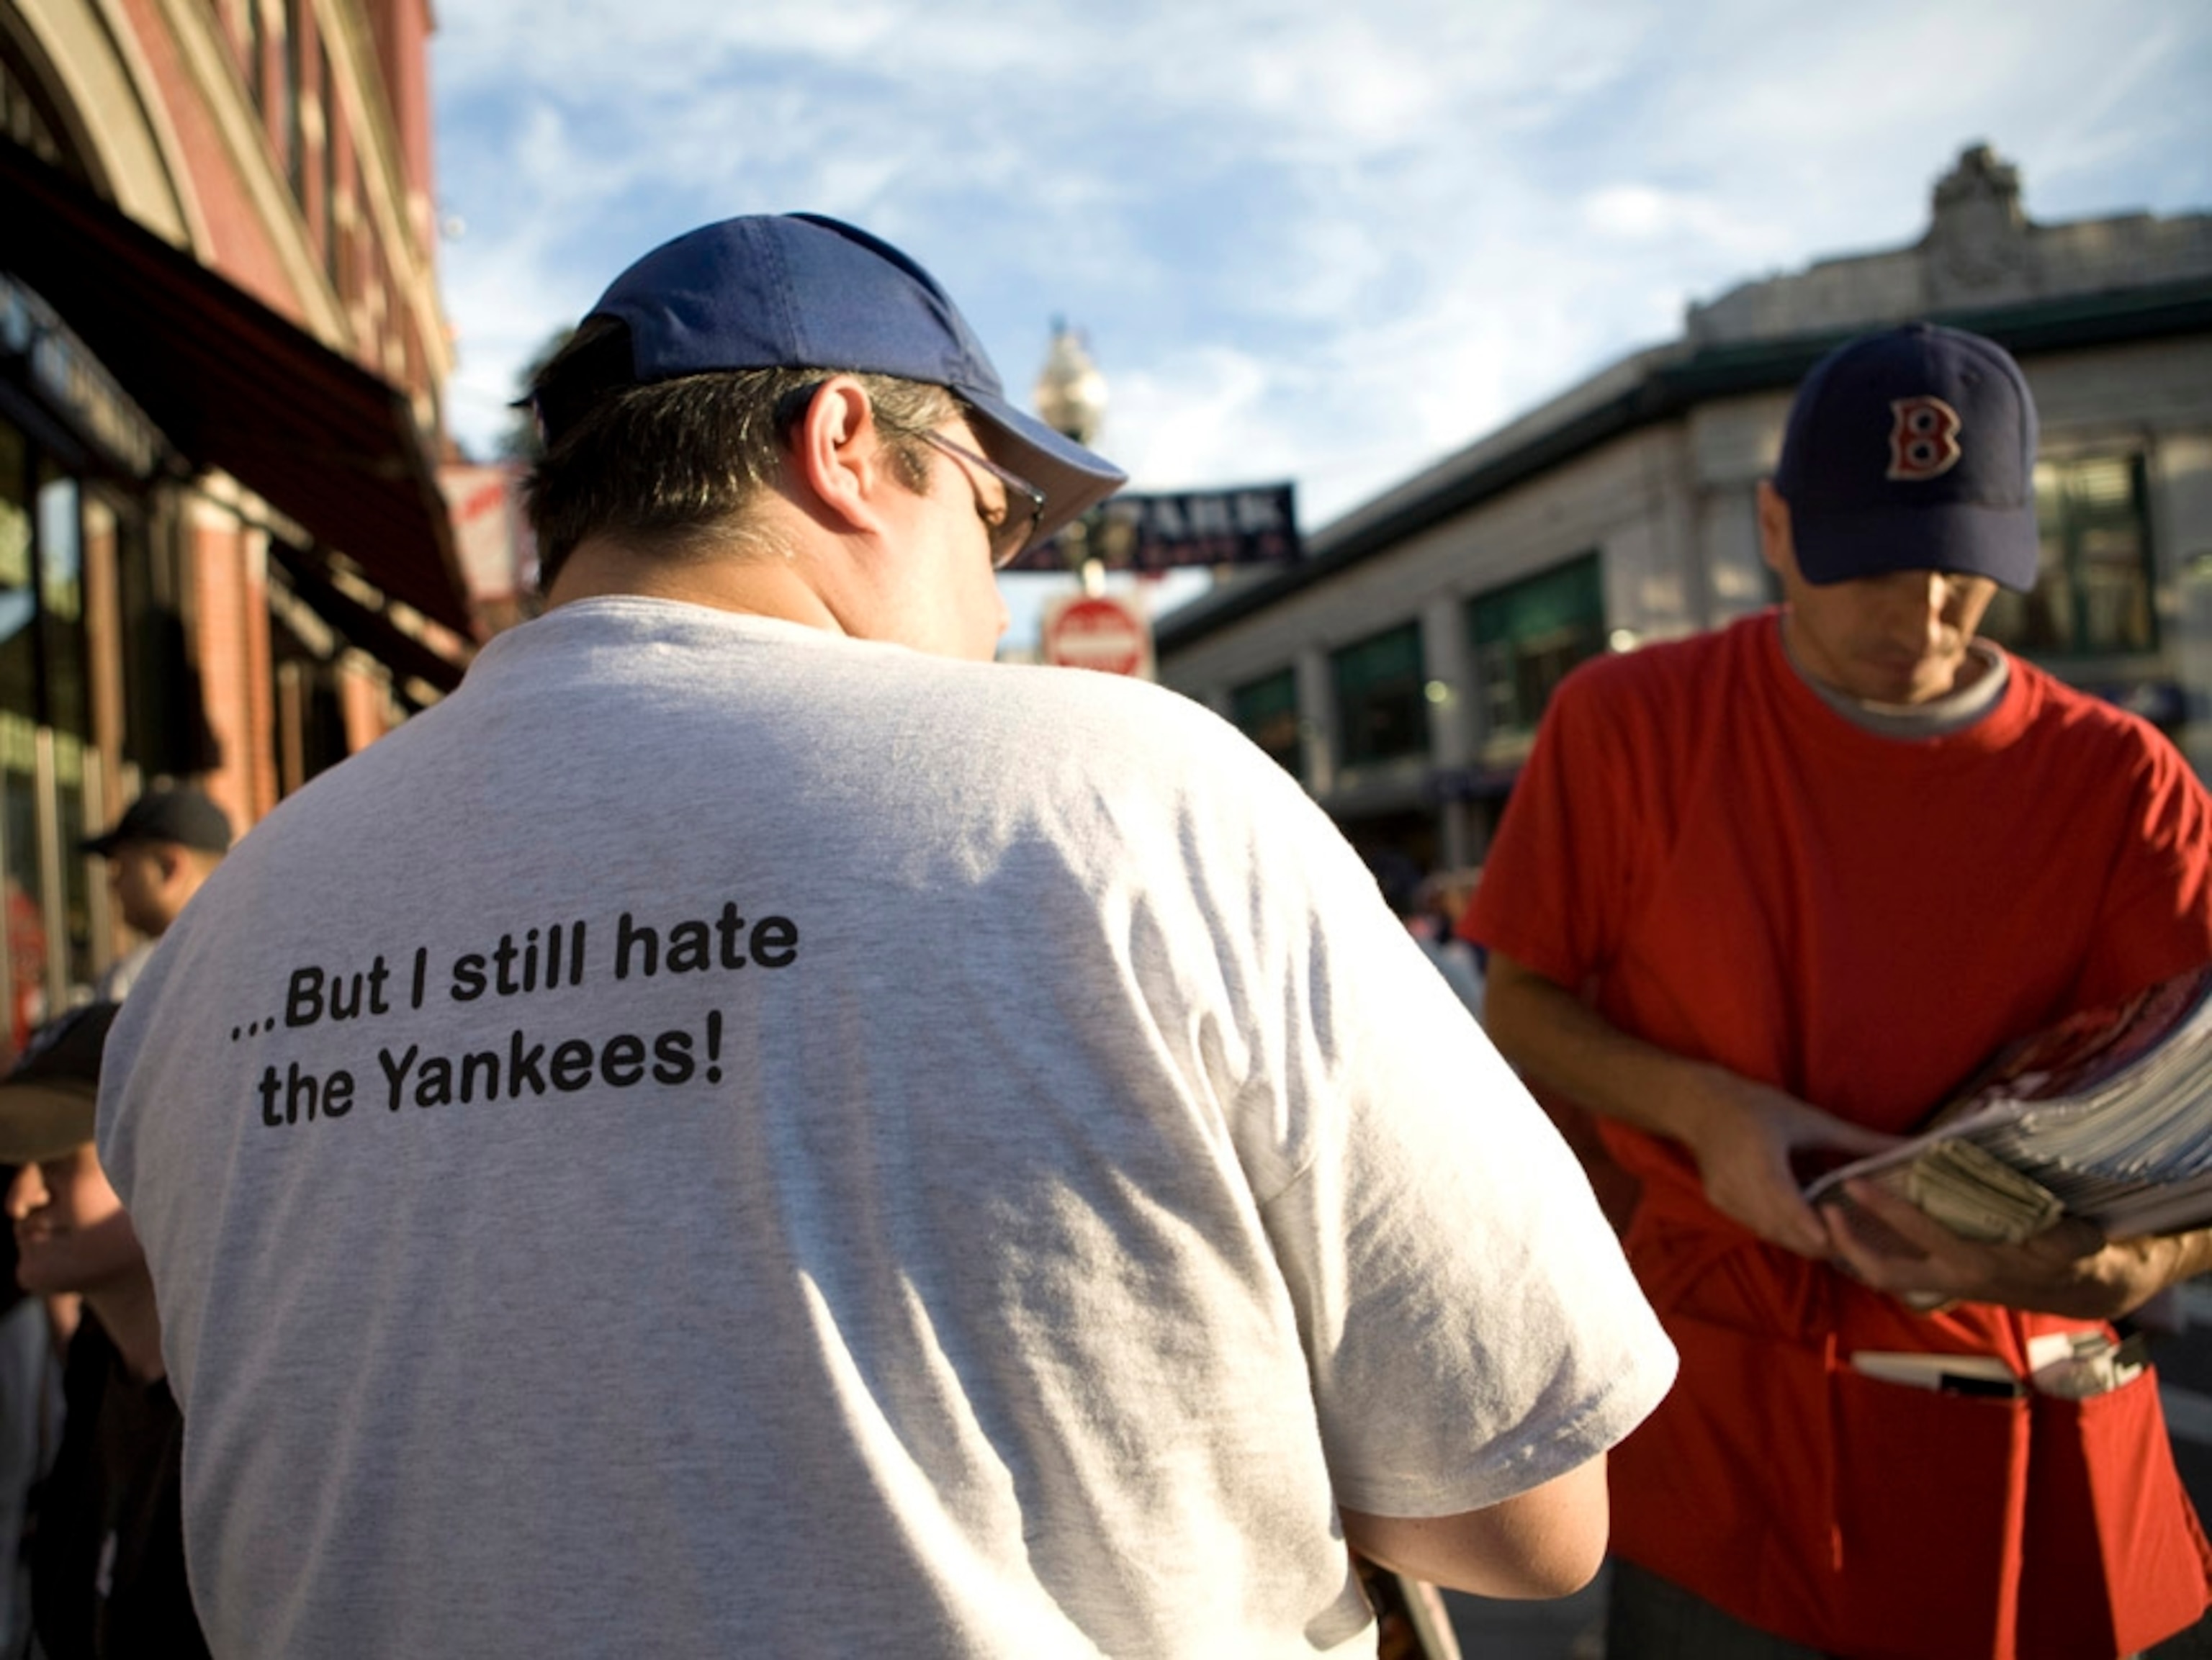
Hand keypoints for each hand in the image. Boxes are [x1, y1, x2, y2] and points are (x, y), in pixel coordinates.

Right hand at [1674, 1070, 1901, 1257]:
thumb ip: (1858, 1141)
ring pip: (1772, 1234)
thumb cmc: (1754, 1104)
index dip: (1815, 1228)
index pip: (1790, 1207)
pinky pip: (1758, 1227)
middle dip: (1819, 1242)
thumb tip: (1907, 1147)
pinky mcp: (1720, 1204)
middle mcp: (1739, 1185)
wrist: (1696, 1105)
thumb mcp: (1809, 1119)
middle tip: (1858, 1245)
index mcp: (1761, 1160)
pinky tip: (1803, 1224)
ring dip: (1802, 1239)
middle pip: (1784, 1230)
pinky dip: (1783, 1230)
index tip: (1841, 1240)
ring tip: (1836, 1238)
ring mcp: (1726, 1198)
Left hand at [1823, 1178, 2179, 1320]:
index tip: (1856, 1180)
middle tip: (1820, 1205)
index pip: (1920, 1236)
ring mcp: (1941, 1284)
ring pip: (1881, 1274)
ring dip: (1849, 1250)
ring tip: (1820, 1211)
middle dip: (1847, 1243)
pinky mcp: (1939, 1281)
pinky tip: (1846, 1226)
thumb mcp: (2078, 1247)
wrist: (2079, 1288)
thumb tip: (2072, 1226)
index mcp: (1974, 1266)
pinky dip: (1868, 1252)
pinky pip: (1894, 1270)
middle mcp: (1950, 1279)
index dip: (1888, 1209)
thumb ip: (2067, 1239)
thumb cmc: (2075, 1259)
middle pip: (1882, 1271)